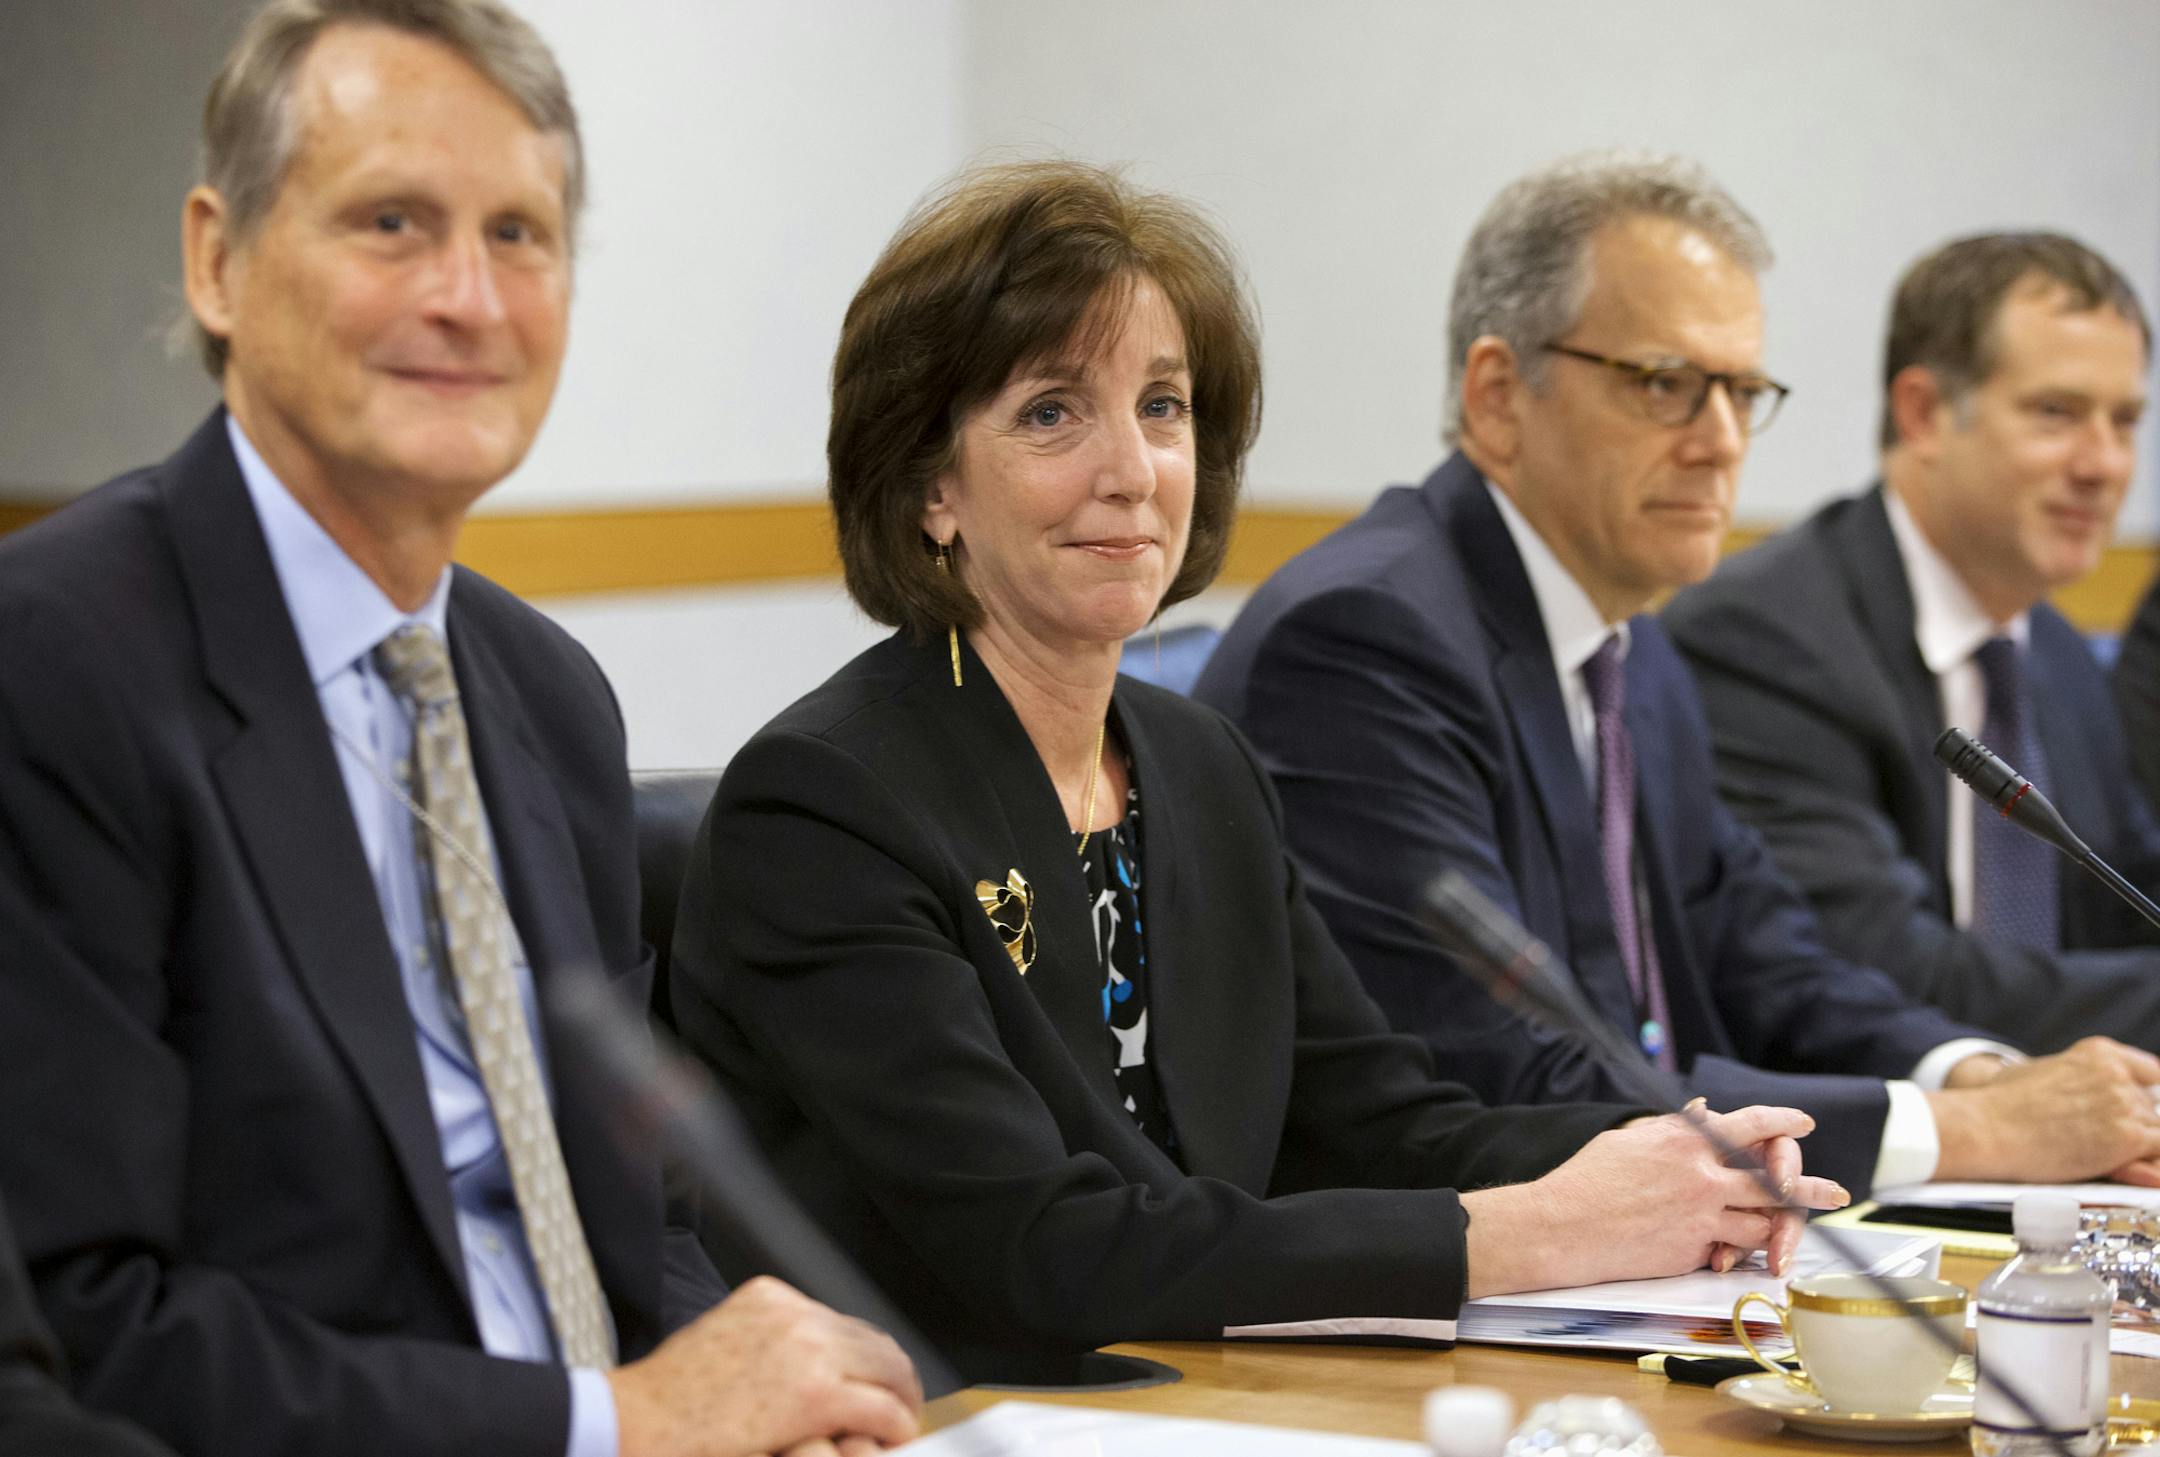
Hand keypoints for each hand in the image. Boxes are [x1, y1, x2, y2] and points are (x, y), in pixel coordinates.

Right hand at [609, 1276, 922, 1456]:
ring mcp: (809, 1351)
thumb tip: (797, 1369)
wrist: (636, 1421)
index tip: (869, 1378)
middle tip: (898, 1406)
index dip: (862, 1356)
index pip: (839, 1321)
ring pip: (888, 1370)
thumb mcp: (720, 1340)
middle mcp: (795, 1314)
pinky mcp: (817, 1395)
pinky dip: (896, 1424)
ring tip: (900, 1425)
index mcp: (770, 1297)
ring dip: (900, 1399)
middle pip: (872, 1340)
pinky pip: (881, 1408)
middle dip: (891, 1376)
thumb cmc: (665, 1398)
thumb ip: (764, 1343)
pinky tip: (894, 1440)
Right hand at [1461, 1104, 1848, 1298]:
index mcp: (1683, 1140)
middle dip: (1810, 1187)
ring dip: (1777, 1225)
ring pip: (1762, 1221)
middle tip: (1837, 1193)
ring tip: (1793, 1232)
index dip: (1781, 1122)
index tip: (1802, 1122)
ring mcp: (1701, 1216)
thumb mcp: (1629, 1139)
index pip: (1749, 1125)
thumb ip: (1673, 1127)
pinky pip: (1731, 1251)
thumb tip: (1705, 1111)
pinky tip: (1739, 1253)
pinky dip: (1736, 1250)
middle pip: (1775, 1181)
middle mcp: (1701, 1176)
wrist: (1564, 1228)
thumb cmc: (1587, 1179)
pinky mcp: (1694, 1251)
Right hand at [1929, 1036, 2159, 1182]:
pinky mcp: (2129, 1137)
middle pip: (2151, 1108)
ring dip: (2138, 1149)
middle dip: (2134, 1127)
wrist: (1987, 1127)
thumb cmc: (2000, 1104)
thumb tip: (2091, 1106)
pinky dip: (2147, 1166)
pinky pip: (2157, 1154)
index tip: (2142, 1108)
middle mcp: (2117, 1074)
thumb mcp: (2040, 1074)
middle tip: (2101, 1142)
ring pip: (2156, 1132)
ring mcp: (2125, 1104)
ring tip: (2104, 1158)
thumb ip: (2076, 1082)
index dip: (2146, 1094)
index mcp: (2098, 1053)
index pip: (2150, 1072)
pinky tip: (2124, 1169)